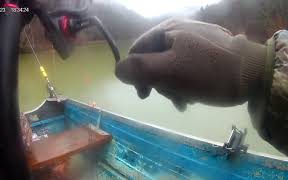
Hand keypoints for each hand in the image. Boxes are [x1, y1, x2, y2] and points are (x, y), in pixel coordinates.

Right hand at [115, 19, 266, 110]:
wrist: (253, 74)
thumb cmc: (207, 73)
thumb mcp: (168, 71)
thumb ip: (139, 69)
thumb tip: (118, 70)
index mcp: (168, 30)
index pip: (137, 49)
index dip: (135, 72)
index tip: (144, 95)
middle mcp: (180, 31)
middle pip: (155, 59)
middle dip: (160, 83)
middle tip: (172, 99)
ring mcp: (195, 41)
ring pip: (171, 66)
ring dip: (174, 87)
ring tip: (186, 101)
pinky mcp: (208, 52)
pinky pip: (187, 68)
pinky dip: (186, 83)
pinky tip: (193, 96)